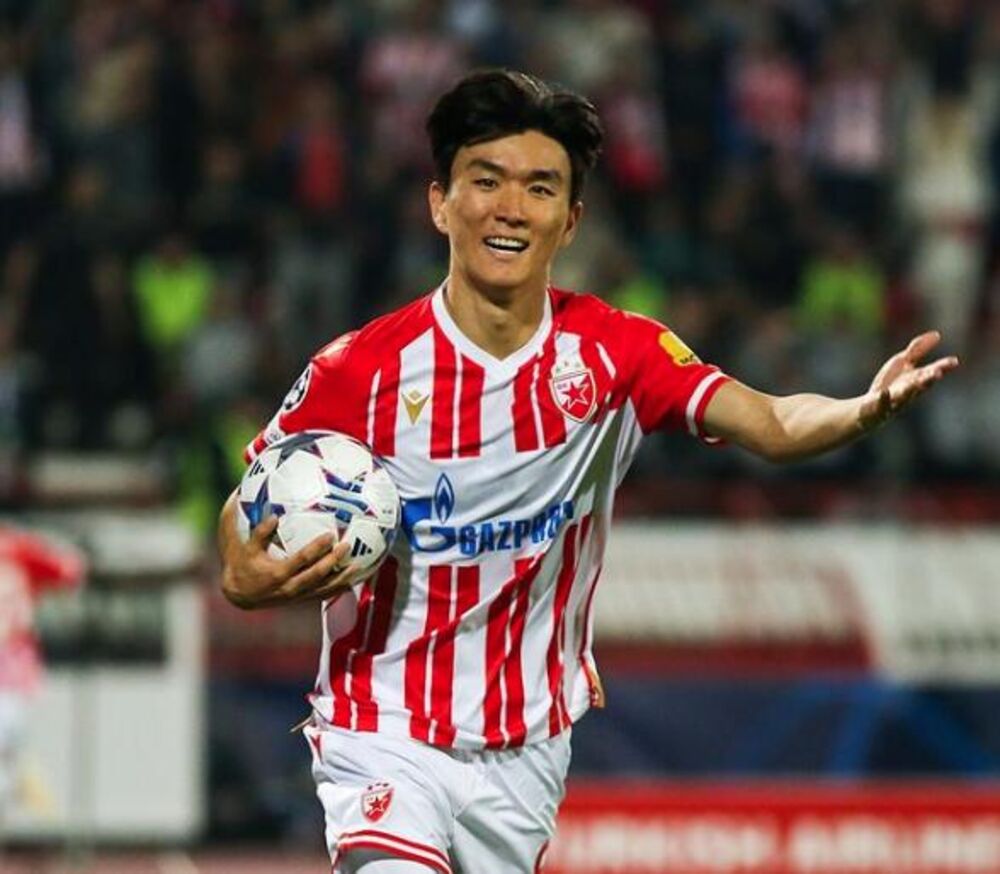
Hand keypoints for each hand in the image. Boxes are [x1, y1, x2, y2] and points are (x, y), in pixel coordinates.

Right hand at [220, 503, 361, 608]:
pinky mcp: (300, 600)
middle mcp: (290, 587)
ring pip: (324, 588)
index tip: (330, 535)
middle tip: (347, 546)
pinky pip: (322, 595)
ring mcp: (297, 596)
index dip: (317, 548)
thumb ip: (259, 533)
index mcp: (278, 573)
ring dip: (341, 578)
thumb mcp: (244, 548)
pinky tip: (352, 582)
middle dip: (334, 561)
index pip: (302, 560)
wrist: (239, 595)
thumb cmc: (241, 565)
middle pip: (318, 574)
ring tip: (358, 567)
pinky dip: (338, 589)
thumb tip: (274, 516)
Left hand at [859, 331, 958, 431]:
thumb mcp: (902, 362)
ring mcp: (894, 400)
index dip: (942, 367)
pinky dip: (884, 399)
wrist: (869, 407)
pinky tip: (884, 392)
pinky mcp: (879, 407)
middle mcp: (908, 391)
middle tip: (938, 372)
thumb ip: (917, 349)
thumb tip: (936, 335)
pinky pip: (882, 404)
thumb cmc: (890, 382)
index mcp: (916, 379)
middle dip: (929, 379)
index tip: (954, 361)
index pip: (931, 373)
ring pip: (905, 395)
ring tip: (917, 381)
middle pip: (921, 385)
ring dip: (911, 389)